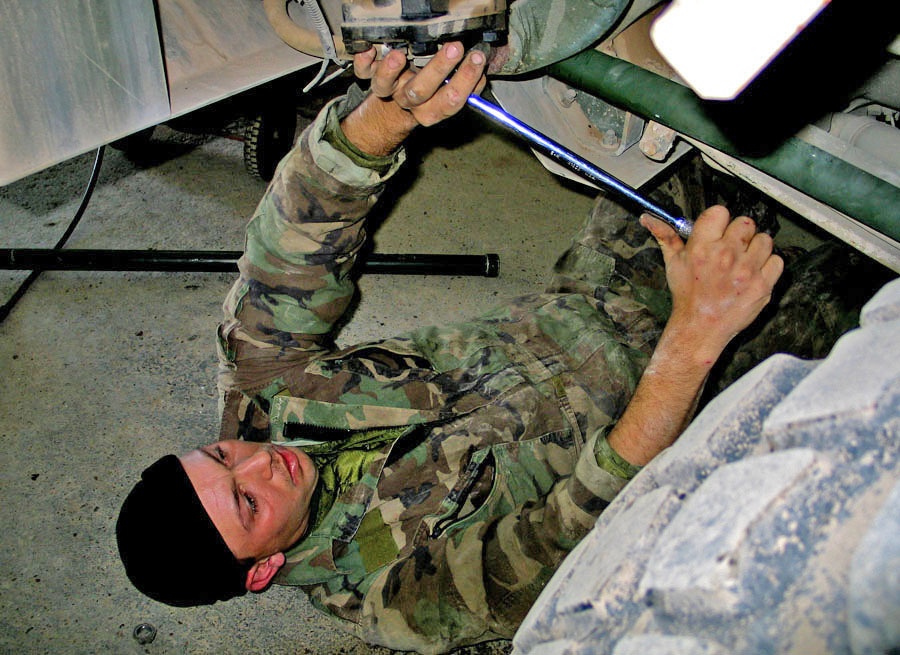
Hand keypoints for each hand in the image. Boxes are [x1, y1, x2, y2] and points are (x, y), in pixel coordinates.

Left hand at [341, 42, 486, 155]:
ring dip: (391, 71)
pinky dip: (363, 61)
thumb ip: (467, 80)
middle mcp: (408, 100)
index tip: (477, 58)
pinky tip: (370, 49)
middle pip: (419, 92)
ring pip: (385, 86)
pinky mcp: (370, 77)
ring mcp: (388, 89)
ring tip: (400, 55)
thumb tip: (484, 64)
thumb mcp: (449, 89)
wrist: (394, 104)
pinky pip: (362, 72)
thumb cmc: (430, 89)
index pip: (450, 102)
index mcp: (431, 108)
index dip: (465, 82)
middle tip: (455, 47)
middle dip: (438, 69)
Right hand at [641, 205, 783, 364]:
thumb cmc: (687, 295)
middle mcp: (725, 256)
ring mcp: (746, 270)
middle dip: (739, 234)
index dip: (719, 221)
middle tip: (732, 249)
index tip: (718, 231)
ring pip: (764, 239)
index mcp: (702, 247)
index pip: (720, 212)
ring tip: (744, 261)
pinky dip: (768, 266)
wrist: (701, 327)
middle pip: (745, 223)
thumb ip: (665, 236)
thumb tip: (648, 218)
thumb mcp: (673, 263)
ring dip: (756, 248)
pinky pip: (777, 260)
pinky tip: (754, 273)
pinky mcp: (763, 284)